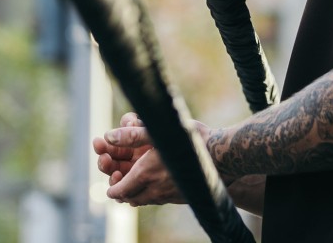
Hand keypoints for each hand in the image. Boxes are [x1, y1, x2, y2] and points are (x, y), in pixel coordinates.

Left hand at [92, 112, 209, 205]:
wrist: (224, 155)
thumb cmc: (192, 139)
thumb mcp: (158, 131)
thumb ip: (132, 134)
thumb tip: (108, 136)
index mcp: (147, 173)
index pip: (121, 190)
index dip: (112, 188)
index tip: (110, 184)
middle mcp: (156, 189)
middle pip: (131, 198)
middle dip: (121, 191)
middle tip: (118, 178)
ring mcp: (169, 195)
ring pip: (145, 200)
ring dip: (135, 193)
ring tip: (133, 181)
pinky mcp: (181, 197)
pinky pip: (158, 200)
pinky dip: (149, 194)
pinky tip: (153, 181)